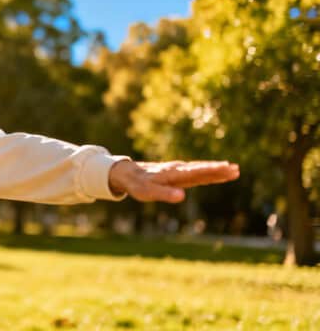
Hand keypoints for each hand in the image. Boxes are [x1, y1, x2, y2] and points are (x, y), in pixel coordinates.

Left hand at [108, 160, 239, 202]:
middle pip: (202, 169)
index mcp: (174, 174)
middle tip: (237, 169)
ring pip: (200, 170)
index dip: (213, 171)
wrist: (128, 174)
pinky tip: (215, 173)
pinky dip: (207, 172)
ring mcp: (178, 171)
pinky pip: (195, 172)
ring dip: (216, 170)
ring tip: (233, 169)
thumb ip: (165, 194)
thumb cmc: (138, 185)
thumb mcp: (148, 192)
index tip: (228, 168)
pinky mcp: (177, 174)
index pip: (197, 172)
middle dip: (219, 170)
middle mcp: (178, 170)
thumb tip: (182, 197)